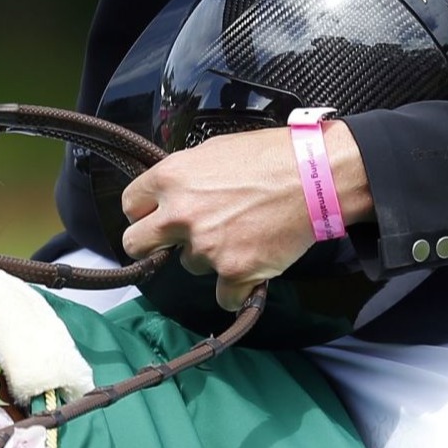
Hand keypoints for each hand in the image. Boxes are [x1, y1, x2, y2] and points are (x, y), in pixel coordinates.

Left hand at [119, 121, 366, 310]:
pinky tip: (251, 269)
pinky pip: (223, 297)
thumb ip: (185, 175)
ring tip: (241, 235)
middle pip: (136, 244)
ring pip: (190, 265)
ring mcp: (206, 246)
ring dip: (209, 257)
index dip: (144, 212)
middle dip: (153, 245)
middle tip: (174, 242)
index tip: (156, 217)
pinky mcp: (235, 271)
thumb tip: (173, 192)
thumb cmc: (272, 156)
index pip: (131, 205)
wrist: (316, 176)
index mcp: (171, 178)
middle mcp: (181, 214)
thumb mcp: (215, 150)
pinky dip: (236, 290)